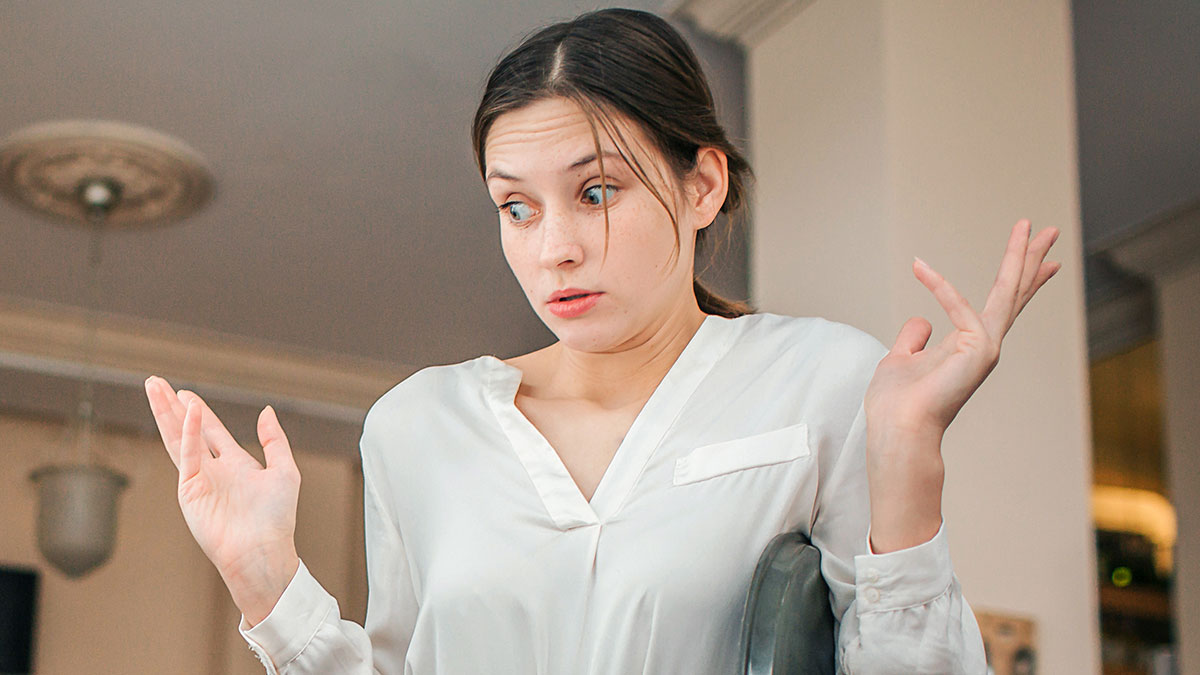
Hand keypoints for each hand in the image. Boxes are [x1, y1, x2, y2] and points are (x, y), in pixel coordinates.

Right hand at [144, 376, 300, 625]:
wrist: (262, 551)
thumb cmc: (276, 519)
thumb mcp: (285, 471)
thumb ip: (275, 441)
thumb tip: (267, 411)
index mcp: (236, 464)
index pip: (211, 430)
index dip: (198, 411)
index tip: (184, 393)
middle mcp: (214, 470)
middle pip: (187, 429)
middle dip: (171, 406)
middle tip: (156, 383)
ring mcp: (199, 480)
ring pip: (178, 438)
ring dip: (165, 414)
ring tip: (152, 389)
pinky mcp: (190, 491)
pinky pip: (187, 456)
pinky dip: (187, 433)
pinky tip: (186, 412)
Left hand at [862, 219, 1059, 550]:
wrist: (898, 431)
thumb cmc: (897, 404)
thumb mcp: (900, 360)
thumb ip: (912, 339)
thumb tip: (921, 320)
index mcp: (967, 345)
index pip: (998, 305)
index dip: (1017, 280)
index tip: (1037, 258)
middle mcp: (983, 344)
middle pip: (1013, 293)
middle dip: (1029, 260)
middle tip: (1049, 229)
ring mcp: (984, 348)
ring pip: (1008, 292)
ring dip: (1018, 257)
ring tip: (1029, 226)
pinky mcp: (977, 350)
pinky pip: (957, 306)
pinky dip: (938, 287)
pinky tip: (920, 267)